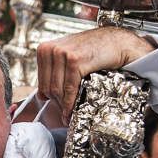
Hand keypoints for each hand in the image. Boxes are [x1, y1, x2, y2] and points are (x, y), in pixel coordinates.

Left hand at [36, 27, 155, 123]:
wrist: (116, 42)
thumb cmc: (92, 50)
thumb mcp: (67, 56)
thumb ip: (53, 72)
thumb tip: (41, 96)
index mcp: (44, 49)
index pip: (41, 82)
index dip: (49, 98)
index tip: (58, 107)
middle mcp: (50, 50)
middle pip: (48, 87)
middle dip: (57, 103)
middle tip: (65, 114)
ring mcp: (62, 54)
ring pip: (57, 90)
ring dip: (64, 105)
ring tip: (69, 115)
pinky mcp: (74, 61)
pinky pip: (69, 89)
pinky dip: (70, 103)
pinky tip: (72, 111)